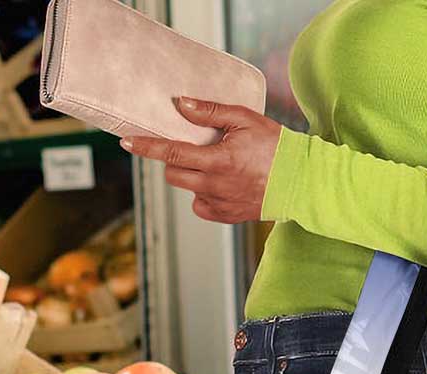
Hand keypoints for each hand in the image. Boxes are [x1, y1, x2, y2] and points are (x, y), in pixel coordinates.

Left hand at [119, 96, 281, 222]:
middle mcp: (215, 186)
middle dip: (174, 159)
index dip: (146, 147)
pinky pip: (200, 205)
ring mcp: (219, 204)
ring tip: (215, 164)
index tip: (127, 142)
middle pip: (173, 174)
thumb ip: (210, 112)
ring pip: (187, 189)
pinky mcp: (225, 216)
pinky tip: (221, 183)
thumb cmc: (275, 147)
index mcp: (218, 161)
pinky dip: (203, 194)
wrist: (300, 181)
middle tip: (191, 147)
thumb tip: (181, 104)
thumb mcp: (244, 119)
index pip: (172, 153)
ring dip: (190, 175)